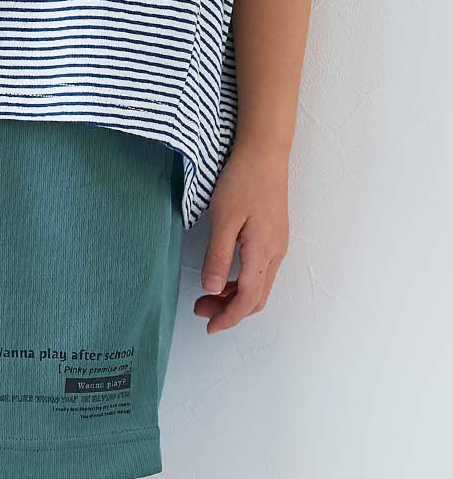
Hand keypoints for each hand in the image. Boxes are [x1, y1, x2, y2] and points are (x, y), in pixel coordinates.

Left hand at [194, 143, 289, 333]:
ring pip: (259, 287)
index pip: (247, 299)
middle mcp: (275, 252)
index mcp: (263, 251)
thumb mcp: (223, 219)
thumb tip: (211, 289)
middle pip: (256, 299)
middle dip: (230, 311)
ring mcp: (277, 245)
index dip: (228, 317)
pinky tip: (223, 277)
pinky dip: (242, 284)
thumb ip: (218, 257)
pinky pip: (261, 272)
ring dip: (235, 298)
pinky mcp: (274, 237)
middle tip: (201, 310)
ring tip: (207, 295)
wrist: (265, 151)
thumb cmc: (243, 179)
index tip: (209, 327)